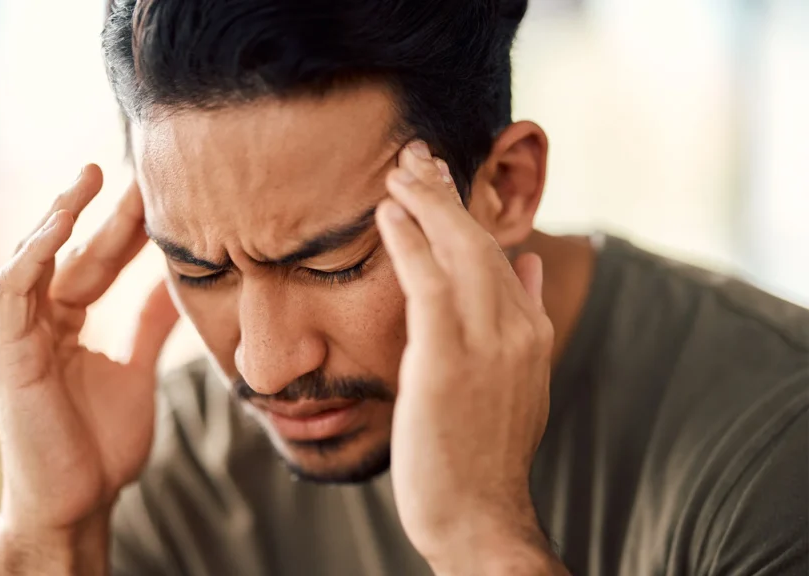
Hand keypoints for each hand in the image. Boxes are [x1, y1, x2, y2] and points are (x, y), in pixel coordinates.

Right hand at [0, 165, 178, 538]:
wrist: (78, 501)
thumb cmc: (100, 446)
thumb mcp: (136, 370)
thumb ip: (148, 327)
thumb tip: (179, 287)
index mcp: (65, 324)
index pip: (97, 262)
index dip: (125, 228)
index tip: (159, 193)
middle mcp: (38, 322)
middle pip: (72, 253)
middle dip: (102, 211)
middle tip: (136, 169)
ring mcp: (17, 334)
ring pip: (32, 257)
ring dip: (59, 214)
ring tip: (90, 177)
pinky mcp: (5, 351)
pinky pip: (11, 289)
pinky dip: (32, 252)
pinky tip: (60, 222)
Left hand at [377, 143, 559, 572]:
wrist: (478, 515)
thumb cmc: (482, 452)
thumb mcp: (515, 381)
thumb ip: (524, 318)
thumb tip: (530, 265)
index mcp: (531, 331)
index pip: (500, 254)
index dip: (469, 212)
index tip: (443, 180)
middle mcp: (517, 328)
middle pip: (482, 239)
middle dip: (447, 192)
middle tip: (416, 153)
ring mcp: (488, 343)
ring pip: (459, 250)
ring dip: (427, 202)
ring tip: (399, 168)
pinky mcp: (448, 360)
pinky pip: (428, 283)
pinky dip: (409, 242)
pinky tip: (388, 213)